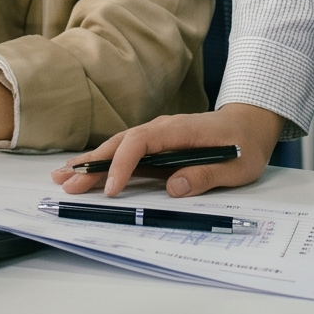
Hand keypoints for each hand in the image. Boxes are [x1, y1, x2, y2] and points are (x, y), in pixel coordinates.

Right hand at [56, 103, 281, 197]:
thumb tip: (173, 188)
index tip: (111, 190)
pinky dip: (103, 161)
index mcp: (179, 130)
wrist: (250, 123)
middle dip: (92, 163)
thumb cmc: (245, 145)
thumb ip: (205, 175)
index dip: (122, 165)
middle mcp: (162, 128)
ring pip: (118, 146)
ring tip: (62, 175)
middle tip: (66, 183)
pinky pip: (126, 151)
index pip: (140, 143)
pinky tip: (85, 169)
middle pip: (120, 144)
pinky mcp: (156, 144)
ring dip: (90, 161)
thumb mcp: (236, 166)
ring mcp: (157, 134)